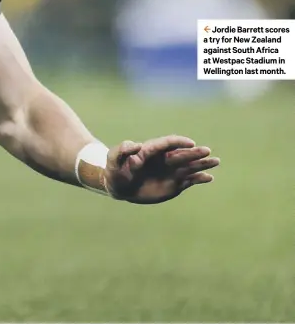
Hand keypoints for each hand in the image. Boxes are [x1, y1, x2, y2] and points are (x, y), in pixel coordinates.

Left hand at [103, 135, 219, 203]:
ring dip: (201, 164)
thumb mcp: (113, 159)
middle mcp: (162, 159)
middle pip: (181, 154)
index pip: (166, 143)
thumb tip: (135, 144)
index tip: (189, 143)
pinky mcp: (173, 183)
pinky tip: (209, 178)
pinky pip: (188, 180)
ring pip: (188, 166)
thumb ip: (122, 150)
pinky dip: (198, 178)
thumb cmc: (115, 170)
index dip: (178, 142)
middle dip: (194, 152)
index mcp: (149, 150)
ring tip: (216, 161)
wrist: (118, 185)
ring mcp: (169, 171)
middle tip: (207, 151)